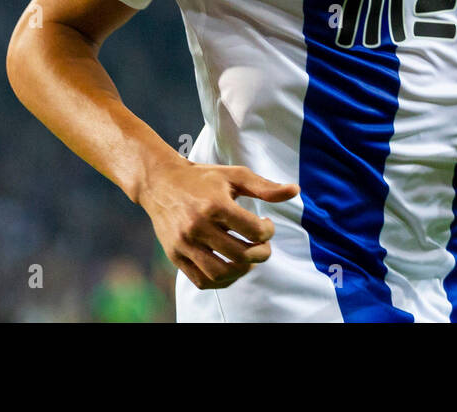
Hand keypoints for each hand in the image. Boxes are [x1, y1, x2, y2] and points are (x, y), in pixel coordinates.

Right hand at [139, 160, 299, 289]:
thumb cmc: (203, 178)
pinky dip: (221, 281)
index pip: (254, 231)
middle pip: (240, 255)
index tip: (266, 224)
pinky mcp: (174, 255)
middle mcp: (197, 226)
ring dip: (243, 271)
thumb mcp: (235, 176)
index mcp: (215, 205)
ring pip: (220, 273)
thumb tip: (296, 191)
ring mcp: (184, 243)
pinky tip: (231, 267)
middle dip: (261, 254)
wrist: (160, 182)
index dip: (269, 231)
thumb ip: (265, 187)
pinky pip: (201, 280)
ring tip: (248, 258)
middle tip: (263, 246)